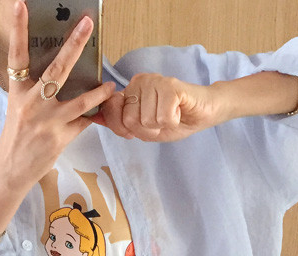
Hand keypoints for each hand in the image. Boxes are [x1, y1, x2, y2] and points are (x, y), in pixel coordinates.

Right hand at [0, 2, 115, 189]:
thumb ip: (35, 91)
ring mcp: (48, 121)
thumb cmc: (17, 136)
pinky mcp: (60, 138)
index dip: (20, 29)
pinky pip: (84, 123)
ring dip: (99, 93)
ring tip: (110, 86)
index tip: (22, 4)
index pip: (17, 55)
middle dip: (73, 45)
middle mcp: (32, 104)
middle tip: (87, 24)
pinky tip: (102, 113)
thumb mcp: (19, 108)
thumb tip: (59, 75)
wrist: (12, 169)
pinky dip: (93, 117)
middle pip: (56, 69)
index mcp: (18, 92)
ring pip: (80, 101)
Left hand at [93, 74, 222, 142]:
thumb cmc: (175, 119)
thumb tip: (93, 117)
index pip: (114, 115)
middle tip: (162, 121)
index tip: (146, 126)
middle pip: (131, 121)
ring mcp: (154, 81)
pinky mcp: (170, 86)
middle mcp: (139, 82)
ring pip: (147, 121)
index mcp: (130, 90)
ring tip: (172, 114)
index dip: (128, 129)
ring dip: (163, 126)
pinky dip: (173, 121)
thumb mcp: (143, 128)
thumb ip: (119, 122)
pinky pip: (163, 117)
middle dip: (148, 131)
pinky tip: (179, 111)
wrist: (204, 113)